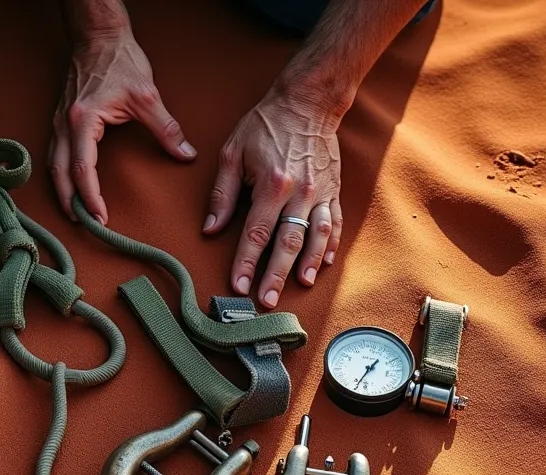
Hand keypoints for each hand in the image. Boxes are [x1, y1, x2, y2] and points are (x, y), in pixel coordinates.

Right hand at [50, 28, 196, 223]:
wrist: (98, 37)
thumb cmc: (119, 61)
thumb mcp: (147, 96)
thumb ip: (166, 129)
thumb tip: (185, 154)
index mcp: (83, 121)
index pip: (83, 169)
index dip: (91, 196)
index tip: (101, 216)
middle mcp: (64, 125)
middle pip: (60, 174)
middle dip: (70, 202)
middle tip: (84, 224)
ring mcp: (59, 122)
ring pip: (53, 166)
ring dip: (63, 191)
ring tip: (76, 212)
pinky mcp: (61, 120)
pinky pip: (55, 154)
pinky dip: (61, 174)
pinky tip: (71, 185)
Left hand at [202, 87, 344, 308]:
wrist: (307, 102)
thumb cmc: (265, 126)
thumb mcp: (232, 153)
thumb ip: (222, 194)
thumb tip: (210, 228)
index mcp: (272, 185)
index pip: (256, 233)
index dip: (246, 262)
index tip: (237, 286)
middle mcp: (300, 192)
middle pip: (287, 242)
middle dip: (276, 274)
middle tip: (267, 300)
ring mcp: (321, 192)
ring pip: (316, 236)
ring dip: (308, 264)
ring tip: (299, 286)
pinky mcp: (334, 190)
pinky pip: (335, 222)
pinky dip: (331, 245)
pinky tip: (324, 263)